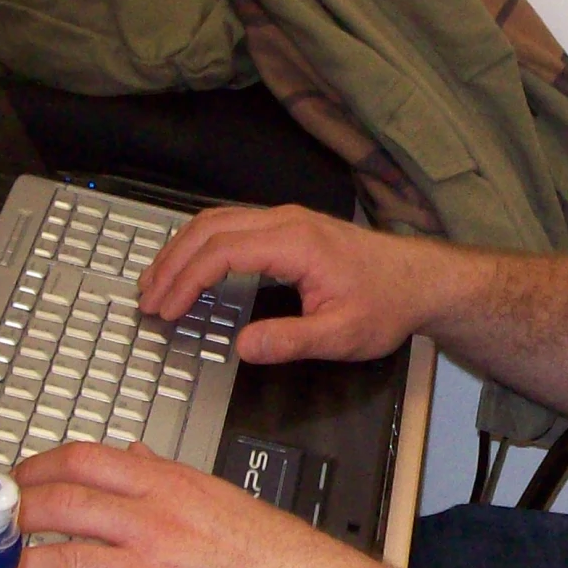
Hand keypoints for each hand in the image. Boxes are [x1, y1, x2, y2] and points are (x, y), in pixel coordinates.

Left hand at [13, 440, 376, 567]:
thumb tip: (130, 455)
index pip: (84, 461)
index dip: (38, 467)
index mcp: (169, 486)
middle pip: (61, 506)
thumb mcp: (216, 494)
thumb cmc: (272, 551)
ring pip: (62, 561)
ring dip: (21, 565)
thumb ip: (164, 475)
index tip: (19, 479)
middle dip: (16, 513)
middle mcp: (153, 522)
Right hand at [139, 205, 450, 365]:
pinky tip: (191, 266)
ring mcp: (286, 220)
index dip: (186, 281)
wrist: (419, 280)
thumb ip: (290, 341)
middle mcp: (286, 221)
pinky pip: (232, 225)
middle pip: (209, 229)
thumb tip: (245, 347)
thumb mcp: (342, 334)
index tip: (165, 309)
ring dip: (181, 250)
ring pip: (216, 221)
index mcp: (295, 243)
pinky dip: (201, 245)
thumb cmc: (387, 302)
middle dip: (171, 264)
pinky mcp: (288, 227)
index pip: (221, 252)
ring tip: (156, 283)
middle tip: (147, 300)